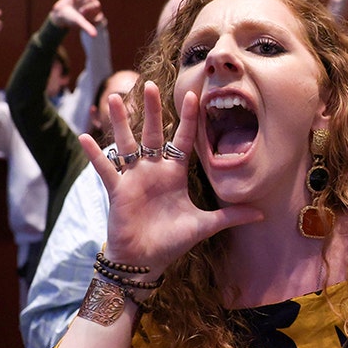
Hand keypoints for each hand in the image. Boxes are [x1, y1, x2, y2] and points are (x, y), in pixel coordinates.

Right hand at [50, 0, 104, 36]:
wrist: (59, 14)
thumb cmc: (70, 20)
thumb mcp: (79, 22)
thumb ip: (87, 27)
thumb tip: (95, 36)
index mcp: (96, 14)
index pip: (97, 7)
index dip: (88, 9)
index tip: (81, 13)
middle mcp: (93, 7)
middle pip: (93, 0)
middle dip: (85, 4)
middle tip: (79, 10)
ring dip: (79, 0)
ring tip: (75, 6)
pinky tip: (73, 0)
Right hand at [79, 82, 263, 276]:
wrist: (146, 262)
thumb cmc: (172, 241)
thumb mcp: (205, 225)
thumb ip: (231, 216)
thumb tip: (262, 214)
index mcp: (174, 174)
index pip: (183, 140)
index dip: (188, 119)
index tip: (193, 95)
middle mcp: (153, 171)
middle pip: (152, 134)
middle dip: (152, 110)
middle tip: (150, 85)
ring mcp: (134, 178)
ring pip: (126, 144)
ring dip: (120, 122)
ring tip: (114, 98)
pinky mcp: (118, 191)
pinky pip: (105, 169)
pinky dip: (95, 155)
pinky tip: (85, 137)